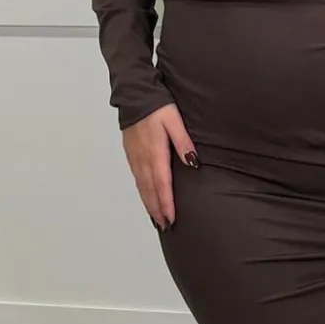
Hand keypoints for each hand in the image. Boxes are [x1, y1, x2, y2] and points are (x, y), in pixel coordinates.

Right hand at [122, 102, 198, 230]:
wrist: (135, 96)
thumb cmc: (158, 107)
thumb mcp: (175, 121)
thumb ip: (184, 142)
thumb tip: (193, 163)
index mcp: (155, 152)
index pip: (162, 184)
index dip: (166, 203)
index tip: (171, 219)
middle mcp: (143, 158)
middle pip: (150, 190)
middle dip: (157, 210)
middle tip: (165, 227)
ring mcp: (135, 157)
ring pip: (142, 187)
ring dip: (149, 204)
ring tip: (156, 220)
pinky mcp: (131, 154)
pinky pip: (137, 179)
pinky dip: (142, 192)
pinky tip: (146, 199)